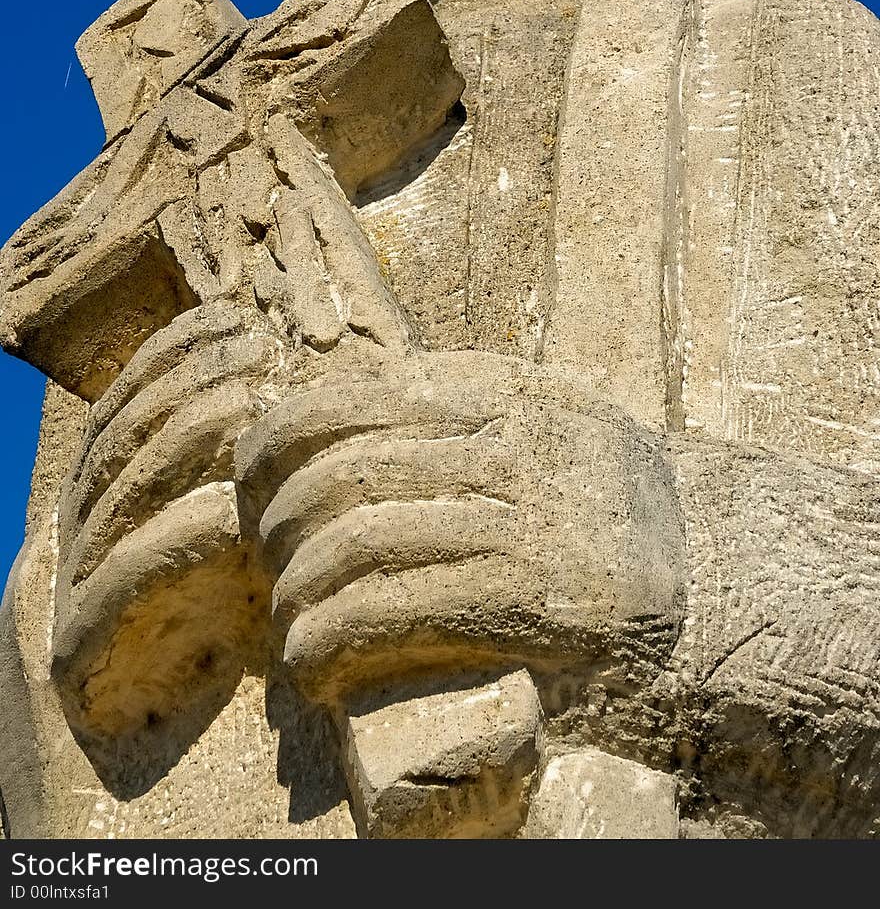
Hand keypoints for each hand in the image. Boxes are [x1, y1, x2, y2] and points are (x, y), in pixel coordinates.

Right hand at [50, 299, 277, 734]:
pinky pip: (111, 587)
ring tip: (250, 409)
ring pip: (109, 501)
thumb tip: (305, 409)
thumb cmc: (244, 702)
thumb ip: (252, 504)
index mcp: (101, 521)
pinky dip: (172, 542)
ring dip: (180, 444)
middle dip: (184, 384)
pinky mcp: (62, 678)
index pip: (124, 413)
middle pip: (114, 445)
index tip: (236, 319)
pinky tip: (233, 518)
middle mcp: (66, 557)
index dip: (173, 357)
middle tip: (255, 353)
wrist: (182, 837)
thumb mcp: (249, 575)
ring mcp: (55, 614)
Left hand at [236, 349, 686, 704]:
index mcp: (504, 389)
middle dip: (274, 524)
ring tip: (289, 624)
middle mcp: (512, 440)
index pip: (349, 396)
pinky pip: (391, 607)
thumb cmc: (601, 508)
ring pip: (355, 539)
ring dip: (296, 592)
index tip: (248, 480)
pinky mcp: (531, 596)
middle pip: (339, 469)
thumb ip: (461, 406)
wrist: (717, 581)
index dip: (274, 438)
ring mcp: (524, 516)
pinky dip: (330, 637)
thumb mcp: (544, 424)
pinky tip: (316, 661)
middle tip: (267, 562)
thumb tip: (332, 409)